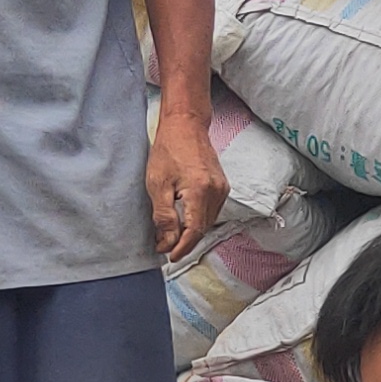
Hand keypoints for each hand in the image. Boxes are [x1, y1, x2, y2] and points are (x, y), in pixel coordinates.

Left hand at [144, 90, 227, 265]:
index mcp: (201, 191)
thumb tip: (167, 242)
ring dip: (191, 232)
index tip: (169, 257)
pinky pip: (211, 211)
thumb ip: (164, 217)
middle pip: (202, 229)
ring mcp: (222, 188)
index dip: (182, 248)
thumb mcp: (158, 184)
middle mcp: (217, 191)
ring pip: (207, 222)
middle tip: (164, 246)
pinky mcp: (222, 186)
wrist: (185, 125)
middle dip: (184, 242)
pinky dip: (197, 220)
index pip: (194, 231)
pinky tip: (184, 220)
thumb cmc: (168, 149)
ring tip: (171, 235)